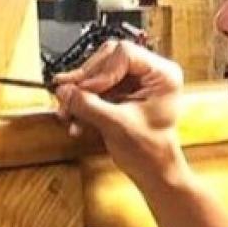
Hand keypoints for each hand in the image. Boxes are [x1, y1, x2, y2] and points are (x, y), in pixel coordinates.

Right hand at [53, 40, 184, 189]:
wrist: (152, 172)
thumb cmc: (151, 152)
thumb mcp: (117, 126)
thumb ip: (89, 106)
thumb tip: (65, 90)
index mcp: (163, 75)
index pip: (125, 54)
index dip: (101, 71)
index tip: (86, 89)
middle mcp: (150, 73)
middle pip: (108, 59)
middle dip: (85, 81)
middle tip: (67, 96)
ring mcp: (135, 82)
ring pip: (98, 73)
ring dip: (79, 93)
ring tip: (67, 110)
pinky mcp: (122, 92)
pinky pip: (96, 87)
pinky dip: (83, 101)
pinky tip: (75, 117)